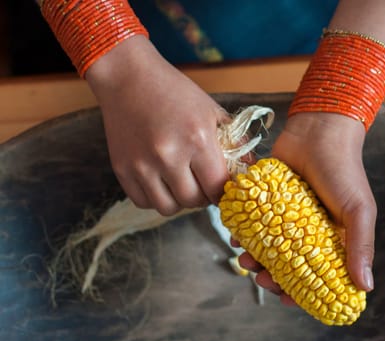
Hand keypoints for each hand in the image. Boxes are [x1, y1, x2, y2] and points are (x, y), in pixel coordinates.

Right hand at [86, 36, 228, 214]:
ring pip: (168, 208)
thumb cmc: (174, 91)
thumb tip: (250, 168)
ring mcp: (143, 165)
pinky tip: (161, 181)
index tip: (222, 188)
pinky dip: (155, 197)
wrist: (127, 76)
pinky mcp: (122, 169)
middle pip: (194, 201)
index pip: (218, 187)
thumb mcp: (211, 110)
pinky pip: (144, 202)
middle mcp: (169, 156)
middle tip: (203, 184)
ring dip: (179, 201)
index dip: (223, 192)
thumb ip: (235, 141)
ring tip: (181, 184)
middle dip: (203, 197)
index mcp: (198, 139)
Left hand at [238, 112, 376, 302]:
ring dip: (254, 259)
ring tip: (244, 259)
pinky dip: (244, 234)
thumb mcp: (359, 210)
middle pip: (287, 265)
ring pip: (266, 248)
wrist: (318, 131)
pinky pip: (253, 223)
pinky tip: (237, 239)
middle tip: (261, 280)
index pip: (317, 275)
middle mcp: (307, 231)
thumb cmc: (344, 171)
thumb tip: (366, 287)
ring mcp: (285, 217)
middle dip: (272, 278)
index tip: (288, 301)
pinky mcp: (267, 200)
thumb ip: (361, 246)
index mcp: (332, 238)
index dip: (303, 292)